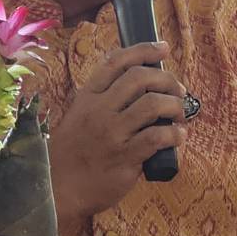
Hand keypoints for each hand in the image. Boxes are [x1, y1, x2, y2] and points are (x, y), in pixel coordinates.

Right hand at [48, 43, 188, 228]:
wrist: (57, 187)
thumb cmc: (75, 151)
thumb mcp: (80, 115)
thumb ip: (104, 98)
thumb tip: (142, 82)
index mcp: (89, 96)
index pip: (117, 62)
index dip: (143, 50)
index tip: (162, 48)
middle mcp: (99, 110)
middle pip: (140, 78)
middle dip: (167, 80)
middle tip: (179, 90)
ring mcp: (112, 133)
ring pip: (153, 104)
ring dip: (175, 106)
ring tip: (179, 115)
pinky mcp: (124, 157)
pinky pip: (157, 137)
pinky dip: (175, 134)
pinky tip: (178, 136)